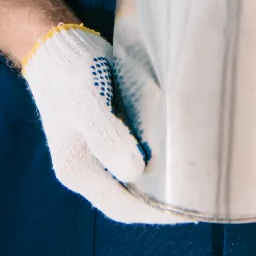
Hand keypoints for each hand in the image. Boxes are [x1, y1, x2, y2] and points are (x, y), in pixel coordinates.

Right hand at [21, 23, 182, 224]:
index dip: (155, 212)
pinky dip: (155, 153)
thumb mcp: (87, 104)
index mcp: (78, 170)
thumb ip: (109, 138)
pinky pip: (135, 152)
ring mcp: (97, 150)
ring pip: (134, 175)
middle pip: (130, 196)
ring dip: (160, 175)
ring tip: (193, 170)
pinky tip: (177, 144)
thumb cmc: (68, 74)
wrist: (55, 43)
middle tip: (199, 189)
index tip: (188, 208)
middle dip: (162, 197)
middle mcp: (88, 167)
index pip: (122, 206)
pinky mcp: (107, 132)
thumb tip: (137, 170)